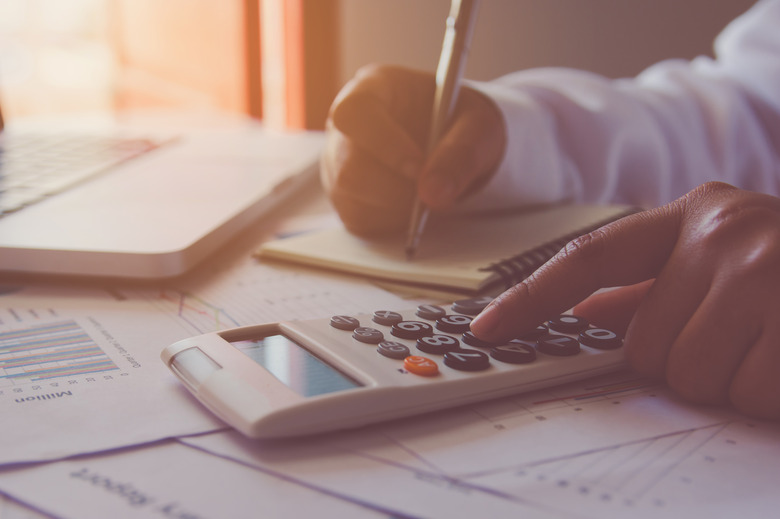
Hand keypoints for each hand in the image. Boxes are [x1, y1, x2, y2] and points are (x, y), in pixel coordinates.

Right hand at [321, 65, 504, 235]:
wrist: (453, 141)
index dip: (383, 144)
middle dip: (396, 189)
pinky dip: (391, 220)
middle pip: (349, 166)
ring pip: (351, 196)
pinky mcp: (344, 195)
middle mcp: (346, 125)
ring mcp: (338, 161)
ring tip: (427, 192)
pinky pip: (358, 217)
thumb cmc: (461, 122)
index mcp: (374, 88)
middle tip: (432, 193)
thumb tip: (433, 194)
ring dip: (396, 206)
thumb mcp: (479, 126)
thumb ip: (462, 153)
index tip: (418, 167)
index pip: (355, 113)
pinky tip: (412, 204)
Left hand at [470, 182, 779, 418]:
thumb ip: (658, 281)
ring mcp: (769, 272)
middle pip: (644, 344)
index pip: (590, 259)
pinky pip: (749, 394)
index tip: (484, 327)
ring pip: (694, 376)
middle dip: (688, 358)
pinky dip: (771, 393)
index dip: (532, 297)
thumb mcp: (728, 256)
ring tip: (774, 344)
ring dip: (734, 379)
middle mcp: (727, 232)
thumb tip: (586, 310)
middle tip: (742, 334)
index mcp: (698, 214)